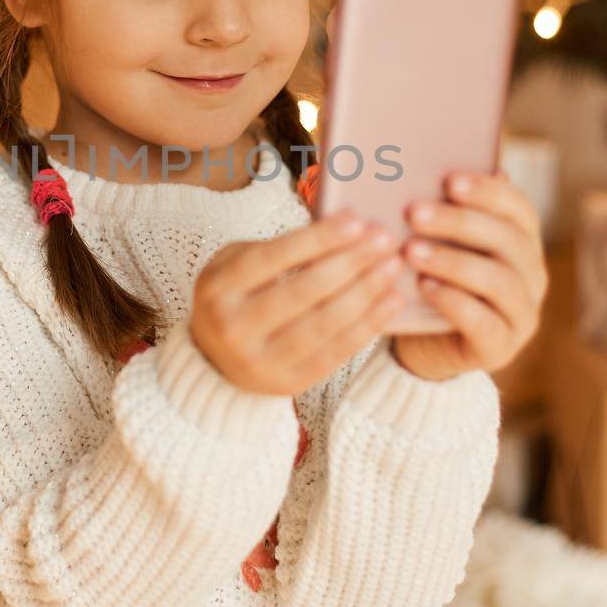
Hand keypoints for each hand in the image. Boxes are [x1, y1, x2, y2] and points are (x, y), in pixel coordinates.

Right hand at [190, 211, 405, 396]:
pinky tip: (389, 302)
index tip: (356, 221)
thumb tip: (344, 230)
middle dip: (350, 262)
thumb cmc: (235, 296)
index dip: (318, 239)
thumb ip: (279, 249)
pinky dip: (367, 326)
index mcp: (218, 288)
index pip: (274, 258)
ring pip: (323, 324)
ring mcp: (259, 361)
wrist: (214, 360)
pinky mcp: (286, 384)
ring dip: (365, 292)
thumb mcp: (236, 263)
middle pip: (303, 291)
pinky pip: (335, 353)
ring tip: (392, 267)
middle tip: (384, 241)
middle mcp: (233, 327)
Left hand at [389, 170, 548, 382]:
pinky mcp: (501, 349)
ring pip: (499, 281)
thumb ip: (439, 210)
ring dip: (453, 261)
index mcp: (522, 242)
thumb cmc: (428, 278)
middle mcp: (532, 276)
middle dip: (460, 223)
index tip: (449, 180)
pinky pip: (484, 323)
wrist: (420, 343)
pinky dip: (453, 302)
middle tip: (414, 213)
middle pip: (509, 241)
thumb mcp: (435, 242)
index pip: (519, 208)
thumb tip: (419, 164)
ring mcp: (522, 315)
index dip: (488, 192)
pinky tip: (424, 286)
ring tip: (412, 250)